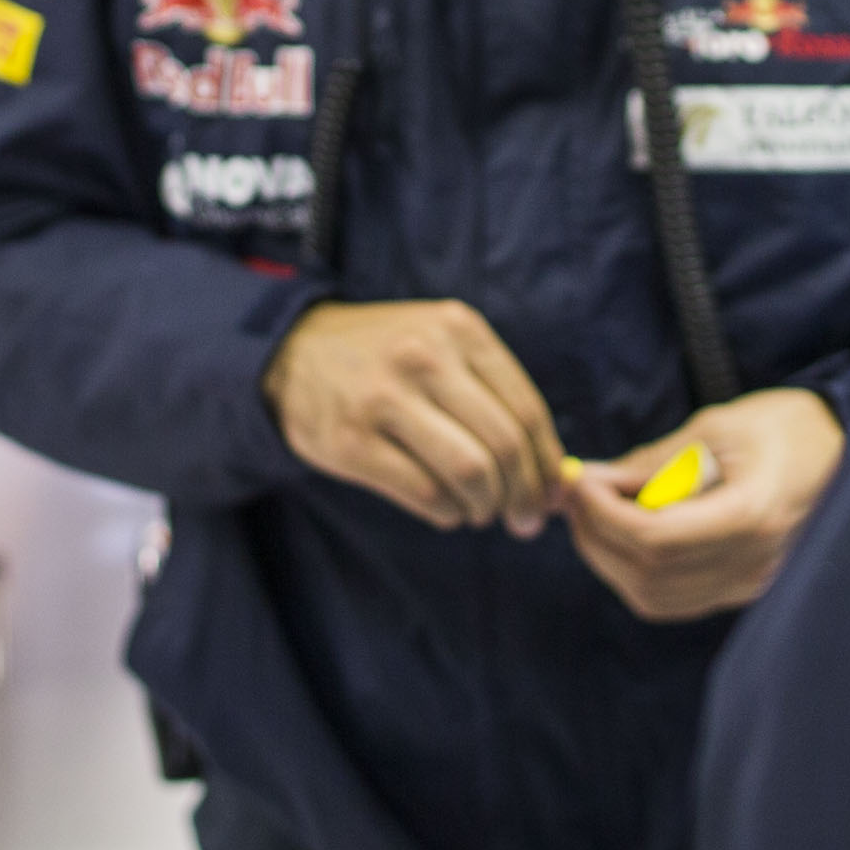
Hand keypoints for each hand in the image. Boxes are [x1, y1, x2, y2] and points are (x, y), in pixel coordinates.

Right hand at [262, 299, 568, 533]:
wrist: (293, 351)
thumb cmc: (388, 358)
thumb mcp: (444, 347)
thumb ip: (499, 400)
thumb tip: (557, 480)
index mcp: (459, 329)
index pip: (527, 410)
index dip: (546, 465)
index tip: (550, 496)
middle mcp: (424, 357)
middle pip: (503, 446)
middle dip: (524, 496)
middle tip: (523, 519)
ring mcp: (383, 398)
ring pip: (469, 472)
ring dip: (484, 507)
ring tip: (479, 511)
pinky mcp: (350, 440)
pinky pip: (424, 493)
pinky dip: (447, 513)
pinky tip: (445, 509)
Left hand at [562, 388, 846, 621]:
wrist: (841, 448)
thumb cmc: (780, 426)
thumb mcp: (714, 427)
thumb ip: (650, 462)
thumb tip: (587, 482)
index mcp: (752, 516)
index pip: (655, 539)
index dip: (604, 515)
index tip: (581, 480)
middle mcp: (754, 563)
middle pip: (648, 575)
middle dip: (596, 535)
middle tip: (575, 495)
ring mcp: (751, 584)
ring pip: (654, 597)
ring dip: (609, 558)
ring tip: (595, 512)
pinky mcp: (743, 589)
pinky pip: (674, 599)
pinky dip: (635, 572)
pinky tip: (626, 532)